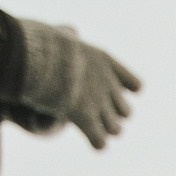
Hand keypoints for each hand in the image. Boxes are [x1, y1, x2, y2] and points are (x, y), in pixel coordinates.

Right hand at [10, 19, 140, 149]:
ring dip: (104, 131)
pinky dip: (96, 143)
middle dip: (112, 116)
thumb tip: (72, 31)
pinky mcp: (84, 118)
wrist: (39, 54)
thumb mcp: (62, 34)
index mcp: (106, 62)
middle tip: (94, 113)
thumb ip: (71, 35)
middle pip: (126, 113)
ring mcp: (98, 103)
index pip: (136, 86)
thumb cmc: (44, 43)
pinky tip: (90, 139)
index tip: (108, 90)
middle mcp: (107, 85)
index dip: (125, 92)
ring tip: (89, 126)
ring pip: (116, 130)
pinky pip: (100, 142)